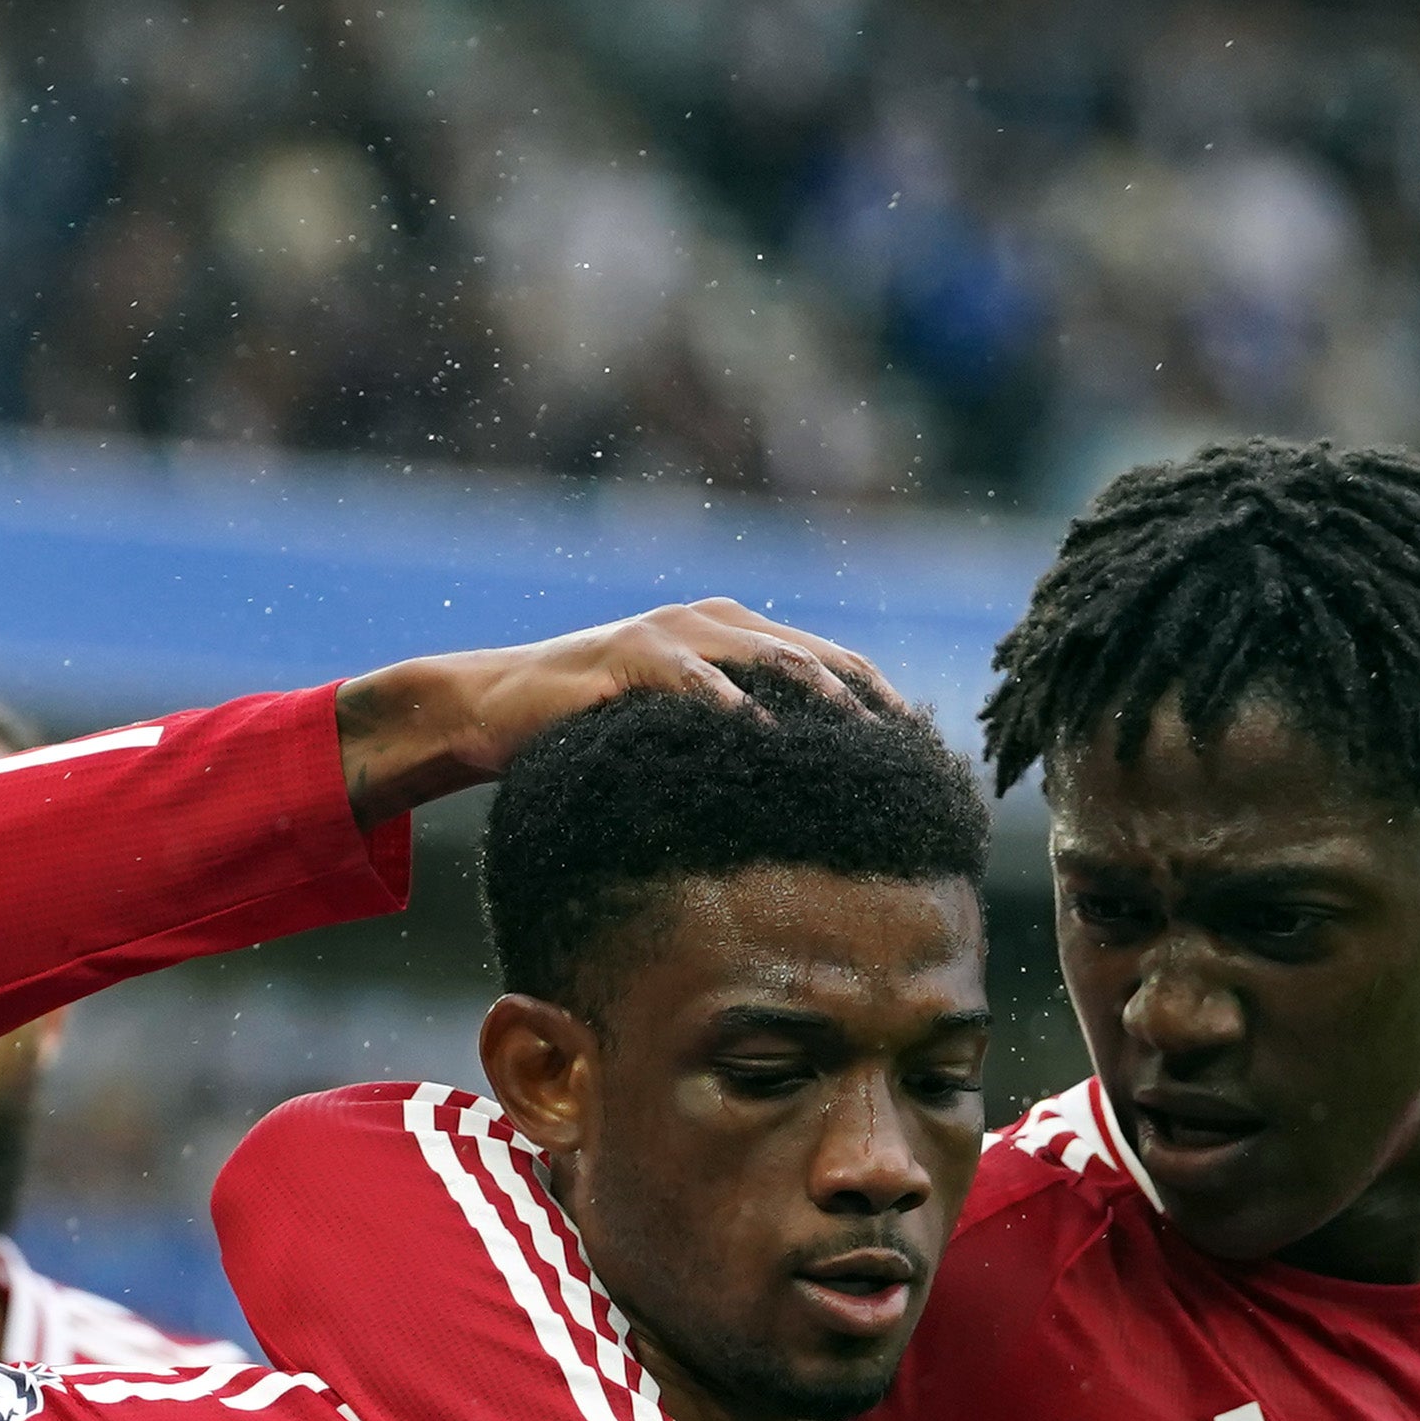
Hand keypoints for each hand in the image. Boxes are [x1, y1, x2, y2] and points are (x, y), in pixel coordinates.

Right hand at [336, 603, 901, 819]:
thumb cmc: (593, 729)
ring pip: (767, 657)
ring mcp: (674, 632)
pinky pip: (694, 679)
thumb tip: (808, 798)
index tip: (921, 747)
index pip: (829, 661)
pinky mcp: (632, 655)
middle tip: (907, 748)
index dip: (878, 699)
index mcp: (735, 633)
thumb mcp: (678, 730)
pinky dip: (731, 705)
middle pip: (814, 656)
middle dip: (866, 700)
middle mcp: (714, 622)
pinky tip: (762, 736)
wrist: (498, 706)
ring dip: (818, 695)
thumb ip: (737, 739)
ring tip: (858, 735)